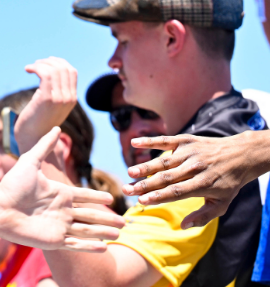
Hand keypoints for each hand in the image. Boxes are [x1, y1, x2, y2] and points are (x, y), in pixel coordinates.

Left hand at [0, 127, 123, 251]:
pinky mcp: (54, 241)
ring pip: (87, 230)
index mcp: (58, 193)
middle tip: (125, 221)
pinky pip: (76, 245)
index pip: (83, 196)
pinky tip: (103, 248)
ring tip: (119, 233)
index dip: (96, 197)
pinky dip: (90, 247)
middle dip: (107, 218)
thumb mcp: (29, 162)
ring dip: (103, 232)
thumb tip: (56, 127)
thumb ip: (44, 146)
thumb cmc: (11, 185)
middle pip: (90, 215)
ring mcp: (58, 226)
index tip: (111, 197)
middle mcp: (61, 210)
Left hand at [15, 58, 78, 153]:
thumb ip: (53, 91)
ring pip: (55, 69)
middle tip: (35, 65)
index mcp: (71, 98)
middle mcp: (69, 98)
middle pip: (64, 68)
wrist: (32, 140)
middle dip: (48, 61)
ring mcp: (60, 98)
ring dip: (40, 64)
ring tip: (30, 68)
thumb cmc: (36, 122)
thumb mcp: (49, 104)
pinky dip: (36, 67)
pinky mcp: (47, 99)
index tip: (44, 63)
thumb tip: (46, 74)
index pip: (72, 71)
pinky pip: (45, 74)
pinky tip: (27, 70)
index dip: (58, 62)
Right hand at [122, 131, 269, 227]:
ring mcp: (190, 153)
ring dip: (145, 167)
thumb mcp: (222, 204)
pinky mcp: (186, 140)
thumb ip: (203, 216)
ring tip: (130, 173)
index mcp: (204, 185)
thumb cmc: (228, 183)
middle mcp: (195, 168)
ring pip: (163, 161)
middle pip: (166, 178)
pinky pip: (165, 141)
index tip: (142, 201)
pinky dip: (150, 141)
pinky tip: (134, 142)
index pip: (177, 192)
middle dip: (145, 185)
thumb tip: (183, 226)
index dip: (159, 196)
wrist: (241, 155)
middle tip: (127, 190)